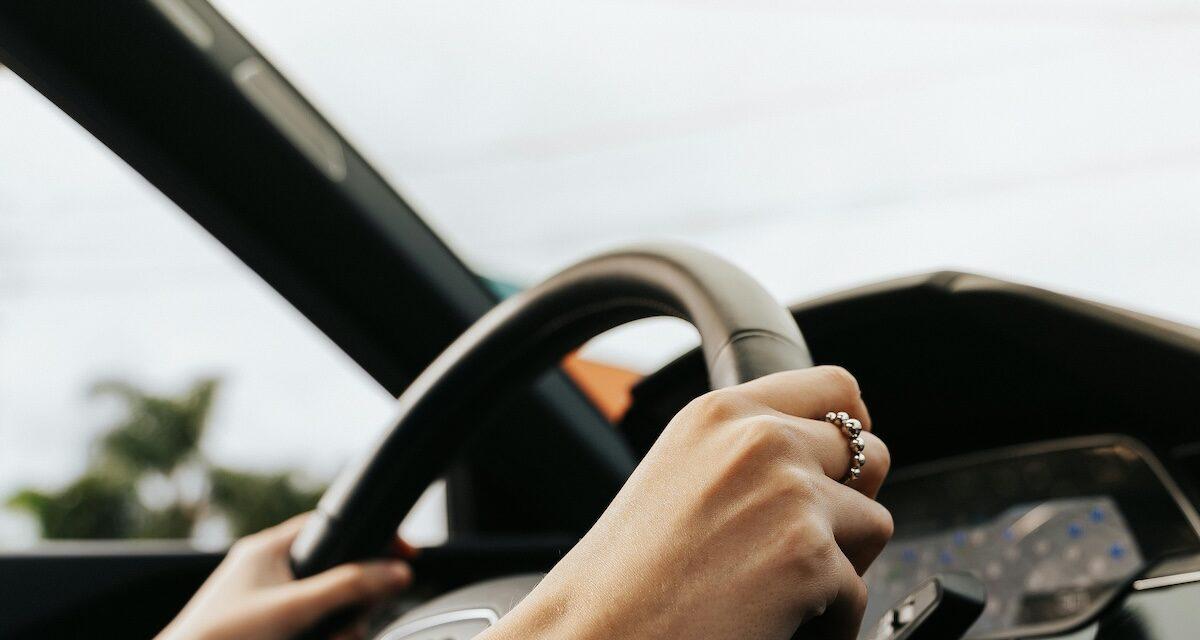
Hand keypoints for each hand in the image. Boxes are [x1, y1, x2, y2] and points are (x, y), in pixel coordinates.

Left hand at [158, 514, 411, 639]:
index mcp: (268, 549)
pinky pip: (309, 625)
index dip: (368, 537)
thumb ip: (348, 588)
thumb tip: (398, 572)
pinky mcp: (266, 629)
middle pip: (335, 571)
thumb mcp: (295, 609)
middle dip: (355, 599)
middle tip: (360, 618)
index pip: (330, 526)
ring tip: (338, 638)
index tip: (401, 555)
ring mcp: (265, 603)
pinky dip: (324, 635)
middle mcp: (266, 571)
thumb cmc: (222, 638)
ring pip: (325, 605)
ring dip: (340, 625)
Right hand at [481, 366, 892, 639]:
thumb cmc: (627, 579)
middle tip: (794, 550)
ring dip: (840, 565)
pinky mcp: (807, 555)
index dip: (852, 432)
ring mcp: (788, 492)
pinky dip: (828, 622)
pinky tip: (771, 624)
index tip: (843, 467)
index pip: (836, 389)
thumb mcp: (682, 477)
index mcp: (720, 413)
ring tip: (776, 591)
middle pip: (870, 456)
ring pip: (874, 524)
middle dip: (847, 506)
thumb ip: (749, 454)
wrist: (595, 636)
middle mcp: (758, 438)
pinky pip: (856, 592)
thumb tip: (840, 456)